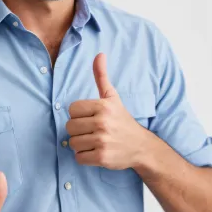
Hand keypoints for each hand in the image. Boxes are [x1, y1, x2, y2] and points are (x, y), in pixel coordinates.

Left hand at [66, 53, 147, 169]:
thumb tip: (99, 54)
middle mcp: (103, 122)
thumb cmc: (122, 120)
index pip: (72, 110)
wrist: (141, 147)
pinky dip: (85, 157)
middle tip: (93, 131)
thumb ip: (101, 76)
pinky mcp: (102, 158)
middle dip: (78, 131)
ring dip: (81, 145)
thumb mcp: (112, 97)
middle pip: (70, 127)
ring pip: (73, 143)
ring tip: (95, 142)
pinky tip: (96, 152)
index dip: (78, 115)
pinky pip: (79, 158)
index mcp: (103, 106)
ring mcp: (103, 141)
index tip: (91, 118)